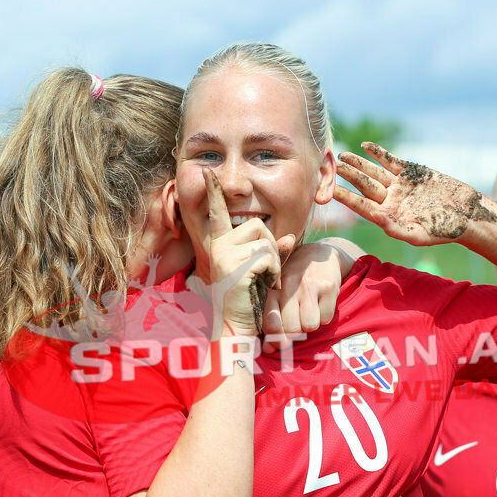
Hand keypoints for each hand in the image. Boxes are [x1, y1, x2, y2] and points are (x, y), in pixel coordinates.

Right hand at [198, 168, 294, 335]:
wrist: (238, 325)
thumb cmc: (249, 299)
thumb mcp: (262, 271)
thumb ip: (274, 253)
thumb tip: (288, 238)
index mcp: (220, 244)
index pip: (217, 212)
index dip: (213, 191)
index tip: (208, 171)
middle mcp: (219, 245)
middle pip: (258, 225)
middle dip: (270, 247)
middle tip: (264, 273)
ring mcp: (225, 254)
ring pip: (266, 241)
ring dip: (274, 262)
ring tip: (262, 281)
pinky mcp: (236, 265)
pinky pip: (268, 256)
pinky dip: (274, 272)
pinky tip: (263, 286)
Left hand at [261, 242, 343, 351]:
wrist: (317, 254)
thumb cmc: (292, 280)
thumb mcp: (277, 291)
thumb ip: (271, 318)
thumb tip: (267, 350)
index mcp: (273, 288)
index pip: (271, 324)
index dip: (274, 341)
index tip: (277, 345)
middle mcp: (290, 286)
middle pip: (292, 329)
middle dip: (294, 334)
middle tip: (296, 326)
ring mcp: (310, 285)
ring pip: (310, 325)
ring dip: (309, 325)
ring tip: (308, 313)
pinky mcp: (329, 286)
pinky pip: (326, 318)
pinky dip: (324, 317)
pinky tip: (320, 305)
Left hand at [333, 142, 496, 246]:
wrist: (467, 214)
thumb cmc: (444, 231)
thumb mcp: (419, 234)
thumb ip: (395, 228)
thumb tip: (374, 217)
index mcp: (389, 216)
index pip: (361, 206)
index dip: (345, 197)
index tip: (329, 190)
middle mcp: (391, 200)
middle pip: (364, 186)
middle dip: (347, 176)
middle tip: (329, 166)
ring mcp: (400, 185)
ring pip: (374, 172)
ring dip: (358, 163)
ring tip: (341, 155)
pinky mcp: (412, 172)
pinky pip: (391, 161)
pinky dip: (379, 153)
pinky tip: (365, 146)